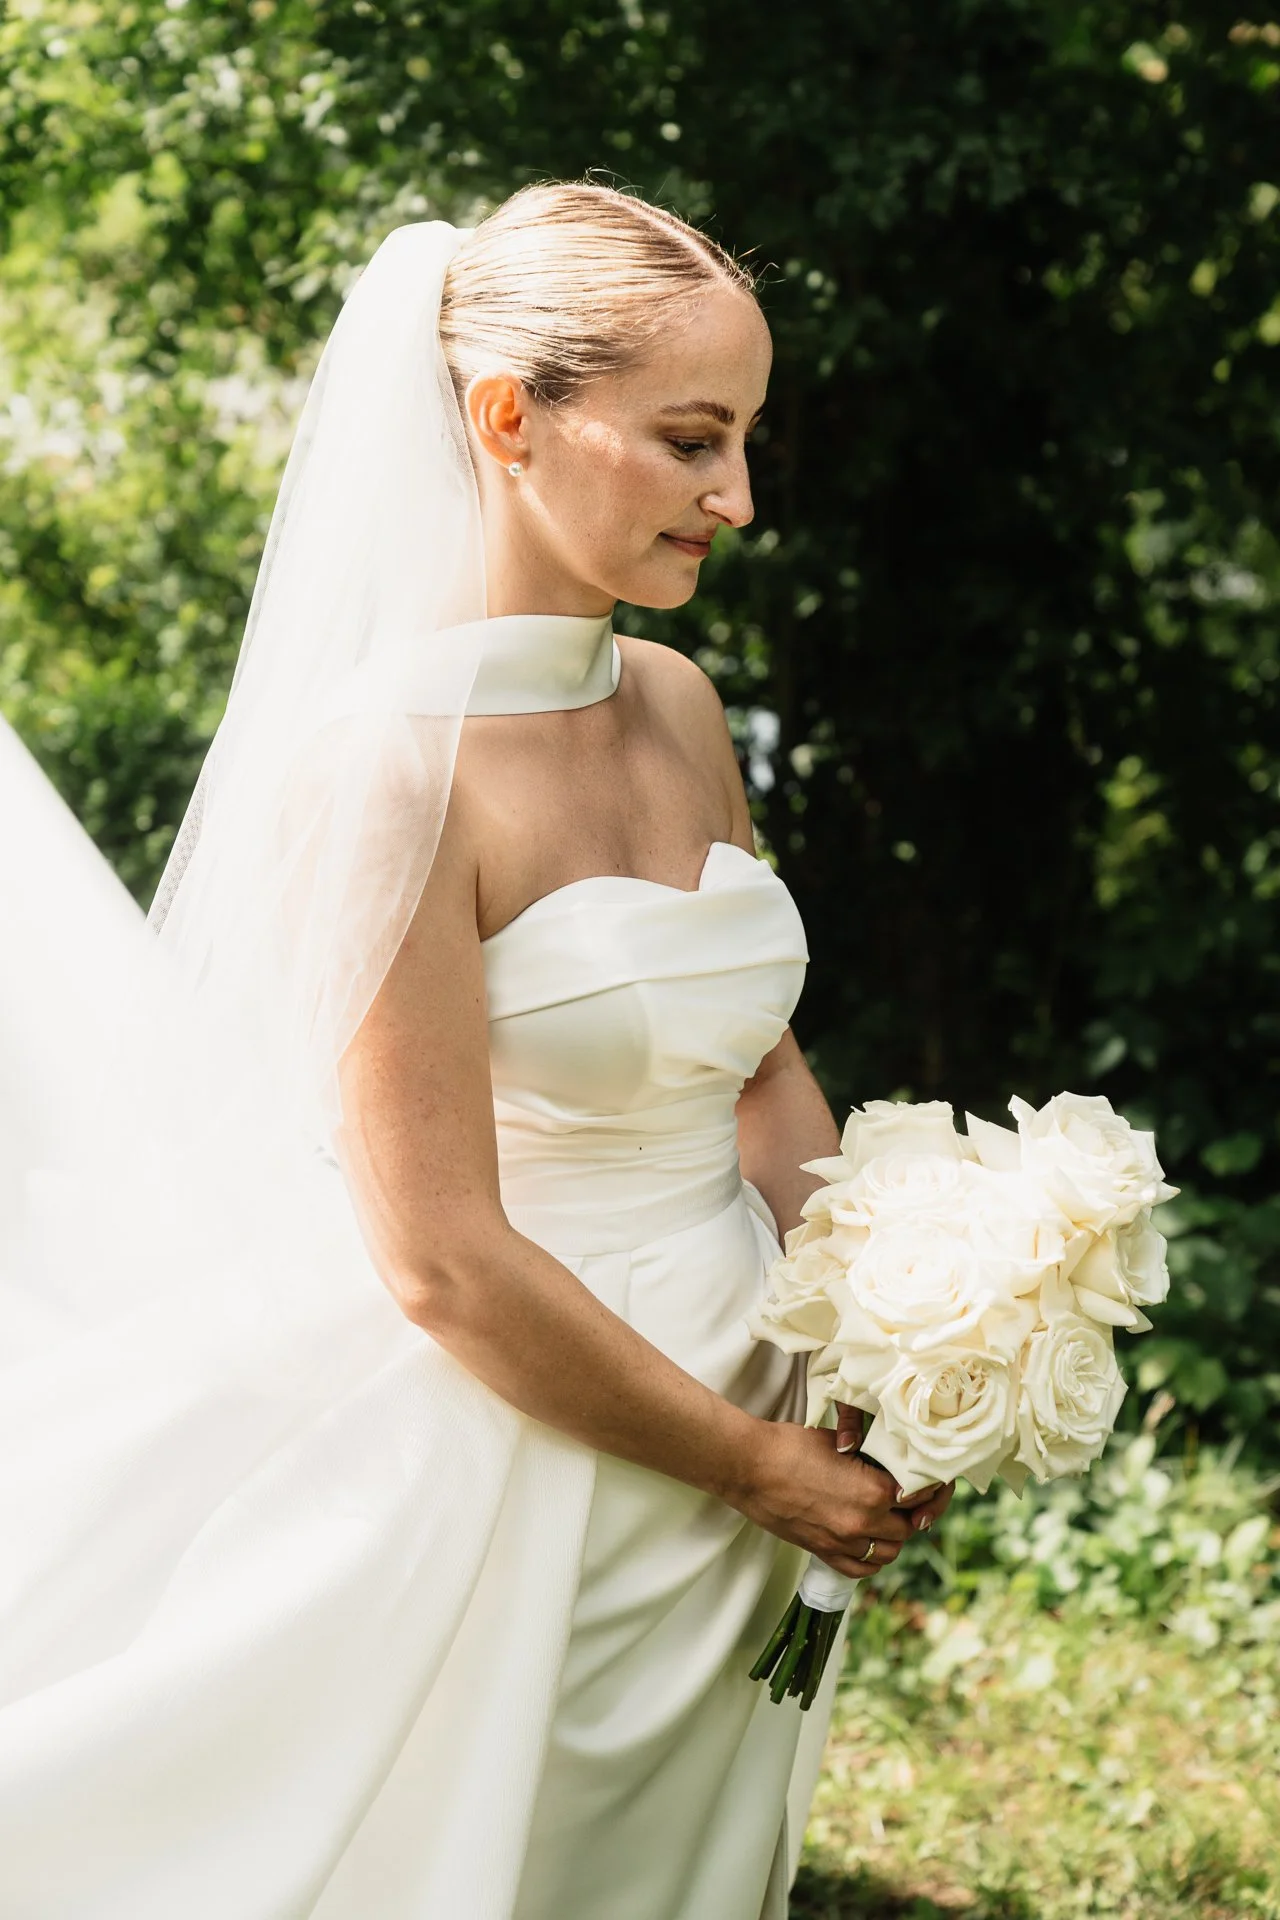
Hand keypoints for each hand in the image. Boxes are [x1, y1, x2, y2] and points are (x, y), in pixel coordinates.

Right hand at [733, 1417, 916, 1578]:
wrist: (750, 1467)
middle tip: (906, 1499)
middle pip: (908, 1528)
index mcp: (874, 1491)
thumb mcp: (842, 1443)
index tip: (926, 1483)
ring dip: (894, 1537)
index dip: (927, 1490)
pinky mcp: (823, 1552)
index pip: (919, 1497)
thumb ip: (872, 1462)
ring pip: (889, 1552)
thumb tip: (891, 1467)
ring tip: (888, 1519)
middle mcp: (864, 1522)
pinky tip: (869, 1543)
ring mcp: (843, 1542)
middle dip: (912, 1514)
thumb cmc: (791, 1446)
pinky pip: (862, 1568)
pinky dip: (872, 1558)